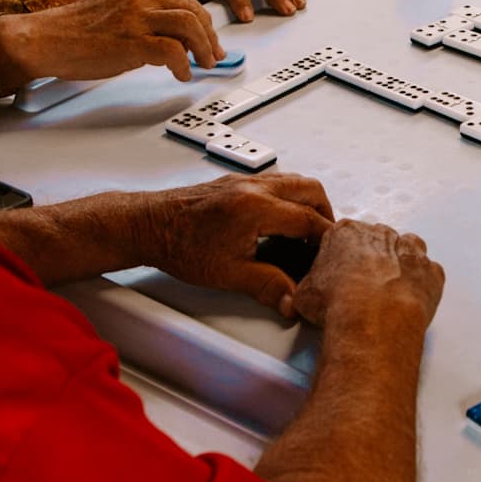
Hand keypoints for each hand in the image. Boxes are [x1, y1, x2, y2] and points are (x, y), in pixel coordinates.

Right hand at [0, 0, 220, 88]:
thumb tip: (174, 38)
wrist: (45, 40)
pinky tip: (180, 74)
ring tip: (202, 64)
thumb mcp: (116, 11)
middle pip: (193, 8)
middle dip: (209, 35)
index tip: (208, 39)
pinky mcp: (132, 41)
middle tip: (213, 55)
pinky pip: (173, 50)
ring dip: (203, 48)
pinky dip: (184, 64)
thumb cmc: (75, 32)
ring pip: (190, 24)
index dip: (202, 20)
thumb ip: (144, 16)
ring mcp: (136, 17)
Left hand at [142, 174, 333, 312]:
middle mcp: (253, 187)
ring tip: (307, 230)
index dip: (326, 238)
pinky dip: (288, 198)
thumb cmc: (178, 245)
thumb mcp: (228, 273)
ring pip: (293, 181)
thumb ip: (267, 285)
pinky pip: (275, 182)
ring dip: (307, 203)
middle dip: (325, 213)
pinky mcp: (234, 183)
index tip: (334, 251)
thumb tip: (292, 300)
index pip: (308, 219)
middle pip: (310, 189)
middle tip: (326, 239)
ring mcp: (243, 181)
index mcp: (256, 207)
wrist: (146, 225)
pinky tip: (280, 221)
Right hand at [291, 220, 444, 332]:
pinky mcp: (431, 272)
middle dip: (372, 261)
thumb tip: (304, 298)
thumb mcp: (305, 295)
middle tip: (364, 288)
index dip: (342, 259)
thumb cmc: (338, 301)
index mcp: (346, 233)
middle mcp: (380, 235)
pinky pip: (429, 275)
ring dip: (400, 267)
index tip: (340, 275)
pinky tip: (409, 301)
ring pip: (407, 251)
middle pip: (377, 242)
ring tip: (389, 293)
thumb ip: (308, 289)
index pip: (343, 238)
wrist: (370, 318)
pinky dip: (422, 286)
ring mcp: (409, 251)